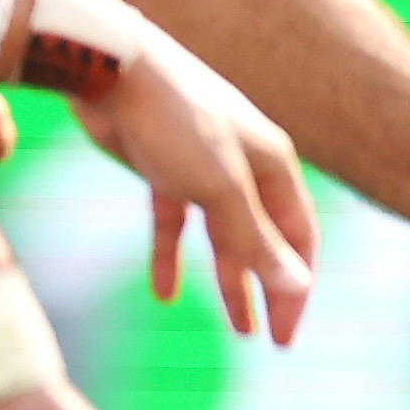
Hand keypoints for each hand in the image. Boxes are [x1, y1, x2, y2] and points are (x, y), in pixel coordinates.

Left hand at [65, 33, 318, 343]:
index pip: (299, 239)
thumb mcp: (219, 188)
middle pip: (265, 241)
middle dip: (267, 291)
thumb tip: (298, 287)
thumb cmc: (174, 122)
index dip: (296, 287)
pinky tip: (163, 292)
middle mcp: (247, 169)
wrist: (110, 68)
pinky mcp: (163, 168)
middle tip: (268, 341)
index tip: (286, 334)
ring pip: (223, 236)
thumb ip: (255, 239)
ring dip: (228, 280)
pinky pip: (174, 223)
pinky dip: (172, 256)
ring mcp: (205, 169)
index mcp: (276, 167)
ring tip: (235, 327)